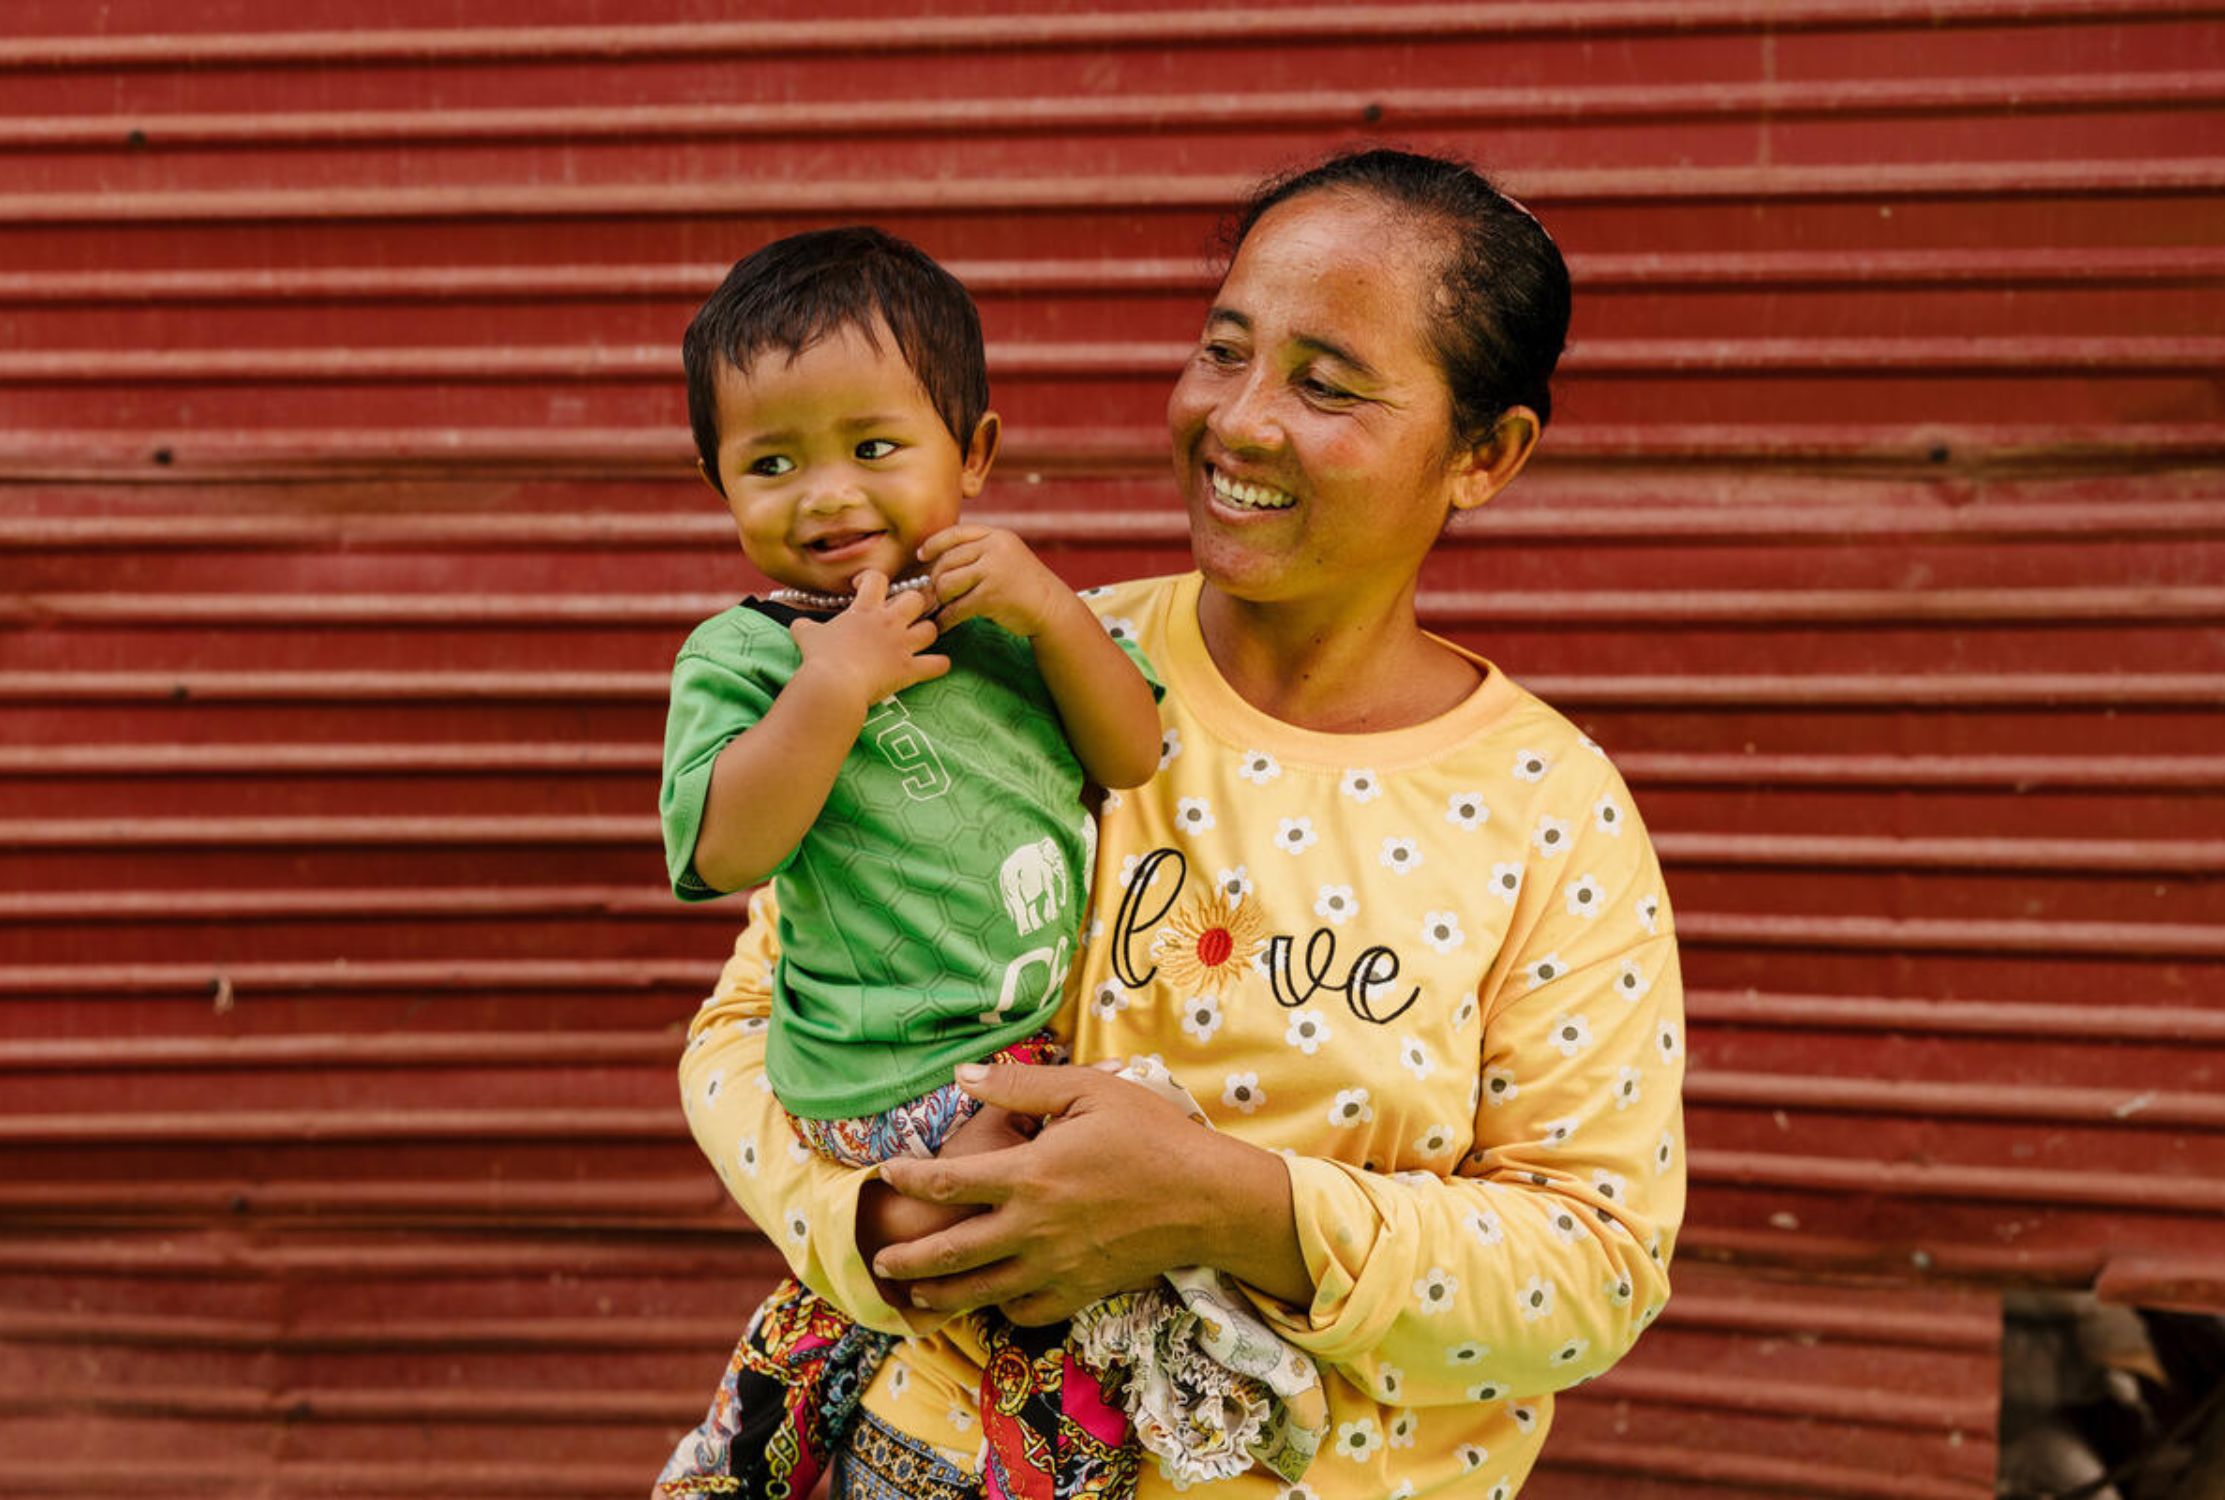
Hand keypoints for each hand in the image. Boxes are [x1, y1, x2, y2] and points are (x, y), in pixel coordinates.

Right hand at [789, 570, 948, 705]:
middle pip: (915, 598)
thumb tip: (797, 624)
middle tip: (902, 614)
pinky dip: (939, 664)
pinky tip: (937, 665)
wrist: (833, 684)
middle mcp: (889, 622)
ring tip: (919, 639)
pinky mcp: (909, 669)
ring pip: (931, 628)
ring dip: (927, 633)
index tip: (863, 587)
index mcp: (865, 610)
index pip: (876, 578)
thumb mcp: (807, 636)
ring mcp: (902, 645)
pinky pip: (937, 664)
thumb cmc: (820, 658)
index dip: (871, 579)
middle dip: (912, 604)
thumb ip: (805, 626)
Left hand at [871, 1062, 1303, 1324]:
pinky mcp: (1080, 1291)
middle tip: (879, 1260)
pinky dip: (1001, 1308)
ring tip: (914, 1295)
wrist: (1207, 1198)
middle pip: (949, 1254)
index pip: (947, 1183)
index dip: (908, 1177)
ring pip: (980, 1292)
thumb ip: (1020, 1086)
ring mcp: (1055, 1268)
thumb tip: (961, 1075)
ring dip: (939, 1295)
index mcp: (1030, 1176)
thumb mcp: (1087, 1091)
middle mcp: (1032, 1230)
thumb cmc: (1150, 1134)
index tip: (885, 1172)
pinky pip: (1026, 1311)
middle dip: (907, 1259)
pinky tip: (991, 1299)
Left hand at [920, 525, 1068, 637]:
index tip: (921, 555)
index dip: (934, 544)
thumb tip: (939, 559)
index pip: (956, 534)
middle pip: (946, 561)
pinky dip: (946, 620)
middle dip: (935, 581)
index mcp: (997, 536)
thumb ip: (981, 552)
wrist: (1053, 609)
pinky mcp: (991, 596)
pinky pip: (956, 608)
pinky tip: (943, 625)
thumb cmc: (1026, 587)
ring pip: (947, 584)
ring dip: (941, 600)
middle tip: (934, 595)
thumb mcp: (1007, 557)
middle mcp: (995, 549)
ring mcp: (993, 571)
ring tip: (944, 608)